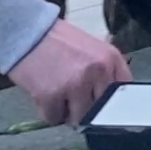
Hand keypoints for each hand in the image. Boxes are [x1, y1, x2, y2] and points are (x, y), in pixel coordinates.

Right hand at [6, 19, 130, 124]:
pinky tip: (44, 92)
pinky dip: (48, 111)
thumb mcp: (93, 50)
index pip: (123, 96)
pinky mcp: (51, 95)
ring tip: (57, 92)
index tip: (103, 110)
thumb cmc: (59, 42)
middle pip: (101, 112)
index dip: (112, 106)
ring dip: (67, 112)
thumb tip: (110, 106)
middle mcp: (97, 71)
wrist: (26, 30)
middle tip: (72, 97)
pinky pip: (54, 119)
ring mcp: (75, 84)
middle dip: (87, 110)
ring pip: (79, 120)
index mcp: (111, 59)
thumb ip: (105, 73)